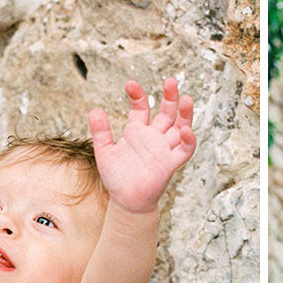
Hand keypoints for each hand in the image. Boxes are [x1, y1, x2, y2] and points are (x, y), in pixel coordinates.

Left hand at [88, 79, 196, 214]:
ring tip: (187, 99)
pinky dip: (187, 141)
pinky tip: (186, 130)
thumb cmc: (116, 178)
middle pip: (166, 113)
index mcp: (136, 132)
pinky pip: (183, 151)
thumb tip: (95, 110)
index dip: (138, 95)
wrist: (125, 201)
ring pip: (179, 128)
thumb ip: (100, 131)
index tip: (131, 84)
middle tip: (171, 81)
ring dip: (184, 115)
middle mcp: (153, 138)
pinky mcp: (170, 164)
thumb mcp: (104, 151)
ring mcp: (163, 150)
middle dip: (170, 97)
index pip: (141, 108)